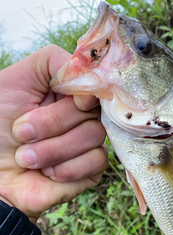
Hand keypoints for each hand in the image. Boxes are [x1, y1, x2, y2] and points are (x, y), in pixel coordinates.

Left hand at [0, 45, 107, 229]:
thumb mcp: (14, 81)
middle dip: (52, 124)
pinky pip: (97, 161)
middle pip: (93, 110)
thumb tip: (93, 73)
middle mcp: (81, 114)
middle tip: (21, 133)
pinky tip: (47, 172)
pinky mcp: (92, 169)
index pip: (95, 81)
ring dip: (53, 149)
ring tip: (27, 157)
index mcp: (66, 90)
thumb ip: (54, 62)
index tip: (72, 100)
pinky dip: (67, 168)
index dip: (86, 91)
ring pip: (95, 135)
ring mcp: (89, 141)